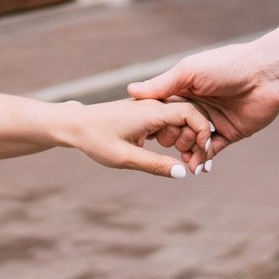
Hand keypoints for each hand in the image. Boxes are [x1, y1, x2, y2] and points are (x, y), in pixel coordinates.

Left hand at [53, 98, 215, 177]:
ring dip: (186, 141)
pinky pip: (170, 123)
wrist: (75, 125)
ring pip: (182, 121)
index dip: (203, 134)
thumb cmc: (97, 139)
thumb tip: (184, 173)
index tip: (202, 157)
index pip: (191, 114)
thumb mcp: (126, 158)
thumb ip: (156, 165)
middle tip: (194, 167)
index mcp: (152, 111)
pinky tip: (175, 155)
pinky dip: (177, 138)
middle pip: (191, 117)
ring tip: (184, 162)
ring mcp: (151, 108)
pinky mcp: (147, 114)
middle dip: (197, 141)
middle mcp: (155, 105)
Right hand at [128, 42, 278, 148]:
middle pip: (176, 129)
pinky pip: (212, 150)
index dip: (155, 122)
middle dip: (172, 138)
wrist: (266, 74)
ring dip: (187, 152)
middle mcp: (197, 105)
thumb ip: (162, 85)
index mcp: (185, 89)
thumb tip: (130, 90)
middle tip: (172, 141)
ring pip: (193, 142)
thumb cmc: (226, 65)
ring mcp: (213, 120)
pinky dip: (203, 159)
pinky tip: (195, 168)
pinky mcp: (230, 133)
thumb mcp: (189, 71)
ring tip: (183, 161)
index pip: (163, 110)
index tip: (146, 132)